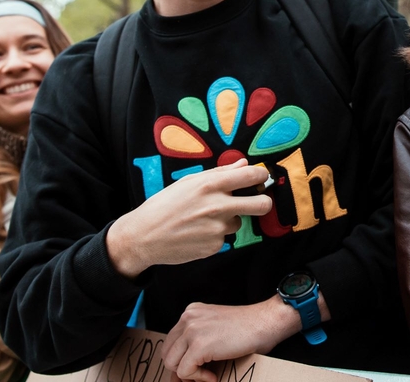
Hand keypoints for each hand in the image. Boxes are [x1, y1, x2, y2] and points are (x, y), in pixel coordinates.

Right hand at [106, 160, 271, 277]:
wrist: (144, 236)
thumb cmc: (165, 205)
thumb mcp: (189, 182)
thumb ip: (220, 172)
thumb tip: (243, 164)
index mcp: (211, 185)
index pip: (251, 176)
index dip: (262, 176)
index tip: (261, 178)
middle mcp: (218, 206)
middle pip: (262, 205)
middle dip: (265, 202)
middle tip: (258, 202)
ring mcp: (218, 228)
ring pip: (238, 222)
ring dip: (228, 220)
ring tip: (204, 219)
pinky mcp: (215, 246)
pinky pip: (224, 238)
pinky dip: (215, 235)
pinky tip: (197, 232)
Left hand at [163, 296, 297, 380]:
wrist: (266, 322)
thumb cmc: (248, 328)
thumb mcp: (215, 327)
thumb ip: (197, 338)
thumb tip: (181, 367)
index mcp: (191, 312)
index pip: (171, 342)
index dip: (179, 360)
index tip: (193, 371)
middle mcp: (188, 318)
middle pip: (167, 352)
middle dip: (179, 369)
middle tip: (197, 377)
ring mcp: (192, 330)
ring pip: (171, 363)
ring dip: (189, 375)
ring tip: (207, 376)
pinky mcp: (199, 345)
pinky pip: (184, 371)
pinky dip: (199, 379)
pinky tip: (213, 377)